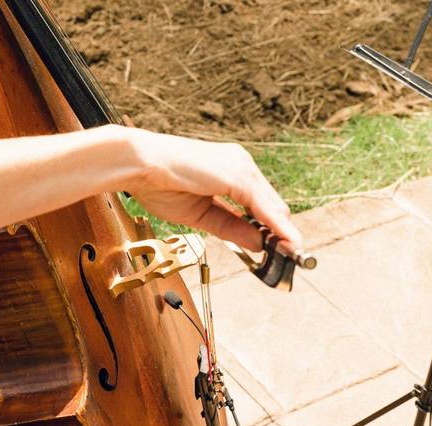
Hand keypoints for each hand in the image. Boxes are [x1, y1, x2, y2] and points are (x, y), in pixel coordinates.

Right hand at [123, 127, 301, 251]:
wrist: (139, 164)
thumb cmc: (159, 184)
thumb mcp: (200, 215)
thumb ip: (230, 227)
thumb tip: (256, 243)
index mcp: (229, 170)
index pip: (259, 203)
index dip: (270, 227)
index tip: (279, 249)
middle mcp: (240, 164)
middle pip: (271, 204)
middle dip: (281, 232)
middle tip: (292, 256)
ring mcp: (240, 166)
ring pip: (271, 205)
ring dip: (283, 232)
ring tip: (293, 254)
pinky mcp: (237, 174)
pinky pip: (262, 204)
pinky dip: (275, 225)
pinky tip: (284, 241)